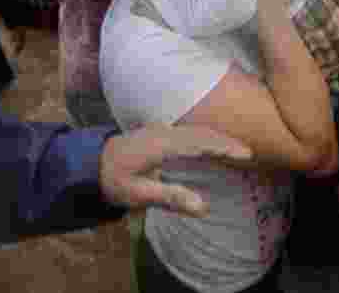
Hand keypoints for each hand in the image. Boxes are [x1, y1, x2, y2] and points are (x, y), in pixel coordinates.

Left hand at [99, 124, 251, 216]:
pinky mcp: (158, 132)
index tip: (246, 154)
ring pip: (195, 130)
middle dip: (226, 141)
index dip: (224, 147)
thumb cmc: (113, 180)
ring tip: (236, 150)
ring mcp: (160, 129)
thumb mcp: (138, 195)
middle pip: (201, 133)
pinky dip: (205, 137)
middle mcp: (163, 132)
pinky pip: (188, 131)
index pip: (200, 142)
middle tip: (249, 153)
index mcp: (161, 145)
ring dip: (216, 138)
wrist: (89, 163)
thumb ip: (171, 198)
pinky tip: (210, 146)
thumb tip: (204, 208)